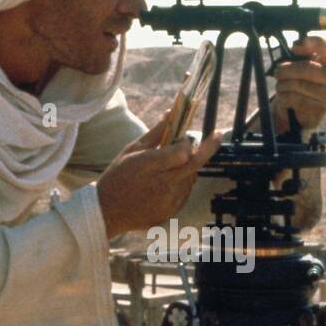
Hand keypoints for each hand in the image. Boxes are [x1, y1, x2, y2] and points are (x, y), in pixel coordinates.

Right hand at [96, 119, 221, 238]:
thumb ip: (156, 133)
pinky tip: (166, 184)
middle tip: (218, 135)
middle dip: (209, 148)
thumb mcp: (131, 150)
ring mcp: (168, 201)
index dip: (188, 143)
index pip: (182, 152)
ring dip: (188, 168)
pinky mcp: (170, 212)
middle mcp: (161, 184)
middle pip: (194, 164)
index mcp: (148, 165)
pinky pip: (185, 193)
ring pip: (191, 178)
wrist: (107, 212)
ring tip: (170, 168)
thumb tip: (171, 113)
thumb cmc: (117, 177)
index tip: (188, 138)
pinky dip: (182, 184)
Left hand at [272, 35, 325, 130]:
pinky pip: (294, 98)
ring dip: (282, 83)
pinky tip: (284, 95)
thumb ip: (304, 51)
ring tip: (280, 84)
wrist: (306, 105)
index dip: (313, 44)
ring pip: (298, 85)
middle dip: (288, 69)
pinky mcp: (319, 110)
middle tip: (277, 71)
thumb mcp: (307, 61)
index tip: (294, 46)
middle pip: (309, 69)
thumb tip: (296, 46)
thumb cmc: (306, 77)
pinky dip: (283, 96)